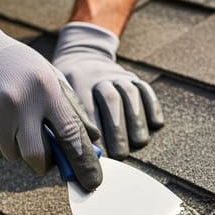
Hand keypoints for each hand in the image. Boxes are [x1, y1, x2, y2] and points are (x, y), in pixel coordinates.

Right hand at [0, 11, 102, 190]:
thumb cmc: (22, 67)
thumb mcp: (52, 79)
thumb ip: (73, 111)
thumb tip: (92, 143)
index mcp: (45, 89)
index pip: (69, 133)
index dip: (82, 161)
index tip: (91, 181)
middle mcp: (20, 102)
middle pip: (37, 157)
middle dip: (45, 163)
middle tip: (45, 154)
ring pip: (14, 156)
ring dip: (20, 149)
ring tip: (16, 122)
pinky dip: (2, 143)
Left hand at [53, 22, 163, 158]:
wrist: (82, 56)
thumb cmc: (67, 89)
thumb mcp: (59, 98)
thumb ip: (66, 122)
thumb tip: (74, 157)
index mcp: (77, 82)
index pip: (87, 108)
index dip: (94, 132)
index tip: (98, 154)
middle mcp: (98, 77)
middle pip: (110, 101)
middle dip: (117, 130)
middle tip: (120, 155)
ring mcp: (117, 75)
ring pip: (130, 95)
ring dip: (136, 120)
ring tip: (138, 143)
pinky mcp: (132, 76)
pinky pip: (145, 89)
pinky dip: (152, 105)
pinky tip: (155, 124)